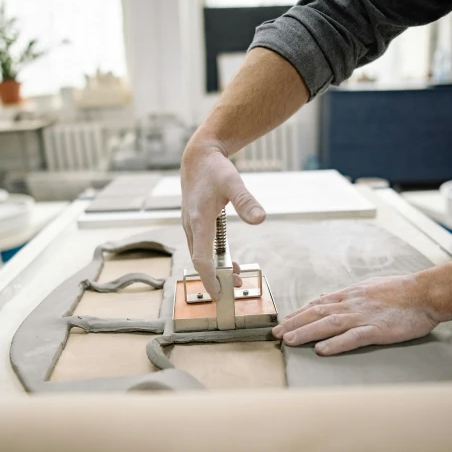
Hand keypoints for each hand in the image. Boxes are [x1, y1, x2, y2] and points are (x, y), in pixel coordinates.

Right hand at [181, 141, 265, 297]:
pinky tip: (228, 259)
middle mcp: (191, 226)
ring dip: (215, 268)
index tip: (218, 294)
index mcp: (199, 220)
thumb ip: (246, 201)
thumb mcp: (233, 182)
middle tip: (234, 288)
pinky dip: (213, 257)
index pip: (201, 259)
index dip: (209, 279)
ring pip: (200, 254)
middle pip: (200, 261)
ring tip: (235, 275)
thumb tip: (261, 219)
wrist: (198, 157)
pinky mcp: (193, 223)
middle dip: (215, 278)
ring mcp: (190, 225)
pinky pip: (201, 246)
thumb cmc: (215, 169)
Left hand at [272, 275, 439, 355]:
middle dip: (294, 323)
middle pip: (316, 313)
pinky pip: (352, 337)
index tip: (283, 321)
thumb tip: (329, 297)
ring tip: (288, 341)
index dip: (299, 313)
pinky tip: (321, 350)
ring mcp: (363, 316)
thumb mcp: (370, 286)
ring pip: (328, 324)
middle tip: (275, 333)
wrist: (426, 293)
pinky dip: (336, 344)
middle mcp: (352, 304)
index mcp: (351, 294)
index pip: (318, 303)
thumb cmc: (401, 290)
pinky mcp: (377, 329)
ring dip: (305, 332)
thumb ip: (349, 294)